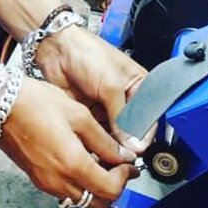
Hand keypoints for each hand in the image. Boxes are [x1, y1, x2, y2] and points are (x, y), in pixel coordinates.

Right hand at [0, 76, 139, 207]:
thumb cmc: (38, 103)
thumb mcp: (77, 114)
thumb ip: (103, 140)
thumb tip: (124, 156)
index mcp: (72, 165)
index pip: (110, 189)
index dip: (125, 178)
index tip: (129, 162)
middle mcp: (59, 182)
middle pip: (97, 203)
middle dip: (114, 187)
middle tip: (120, 166)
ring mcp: (45, 184)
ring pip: (81, 200)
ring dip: (96, 187)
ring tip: (102, 162)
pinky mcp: (36, 179)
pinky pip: (66, 191)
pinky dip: (80, 183)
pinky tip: (81, 160)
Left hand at [34, 24, 147, 151]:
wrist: (58, 49)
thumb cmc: (88, 54)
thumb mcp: (111, 85)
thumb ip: (122, 116)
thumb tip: (131, 143)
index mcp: (140, 86)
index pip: (149, 118)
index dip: (143, 135)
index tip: (136, 151)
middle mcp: (125, 99)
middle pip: (132, 130)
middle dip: (127, 144)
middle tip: (122, 157)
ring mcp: (107, 108)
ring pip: (114, 136)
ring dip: (111, 146)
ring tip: (109, 156)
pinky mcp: (90, 114)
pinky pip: (97, 134)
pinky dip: (97, 143)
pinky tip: (96, 150)